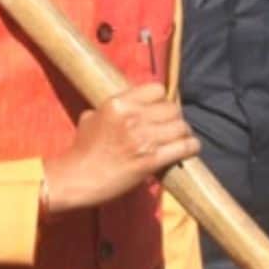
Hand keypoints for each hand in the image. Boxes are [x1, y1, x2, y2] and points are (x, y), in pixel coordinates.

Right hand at [42, 83, 199, 212]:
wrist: (77, 178)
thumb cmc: (82, 150)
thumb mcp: (90, 118)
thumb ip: (109, 109)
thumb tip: (123, 105)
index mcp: (118, 104)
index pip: (157, 89)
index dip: (161, 100)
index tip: (161, 109)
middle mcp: (132, 118)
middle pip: (172, 108)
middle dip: (175, 118)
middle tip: (172, 127)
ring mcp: (143, 139)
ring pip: (181, 126)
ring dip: (184, 133)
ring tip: (181, 138)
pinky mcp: (151, 159)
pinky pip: (183, 147)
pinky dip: (191, 147)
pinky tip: (190, 148)